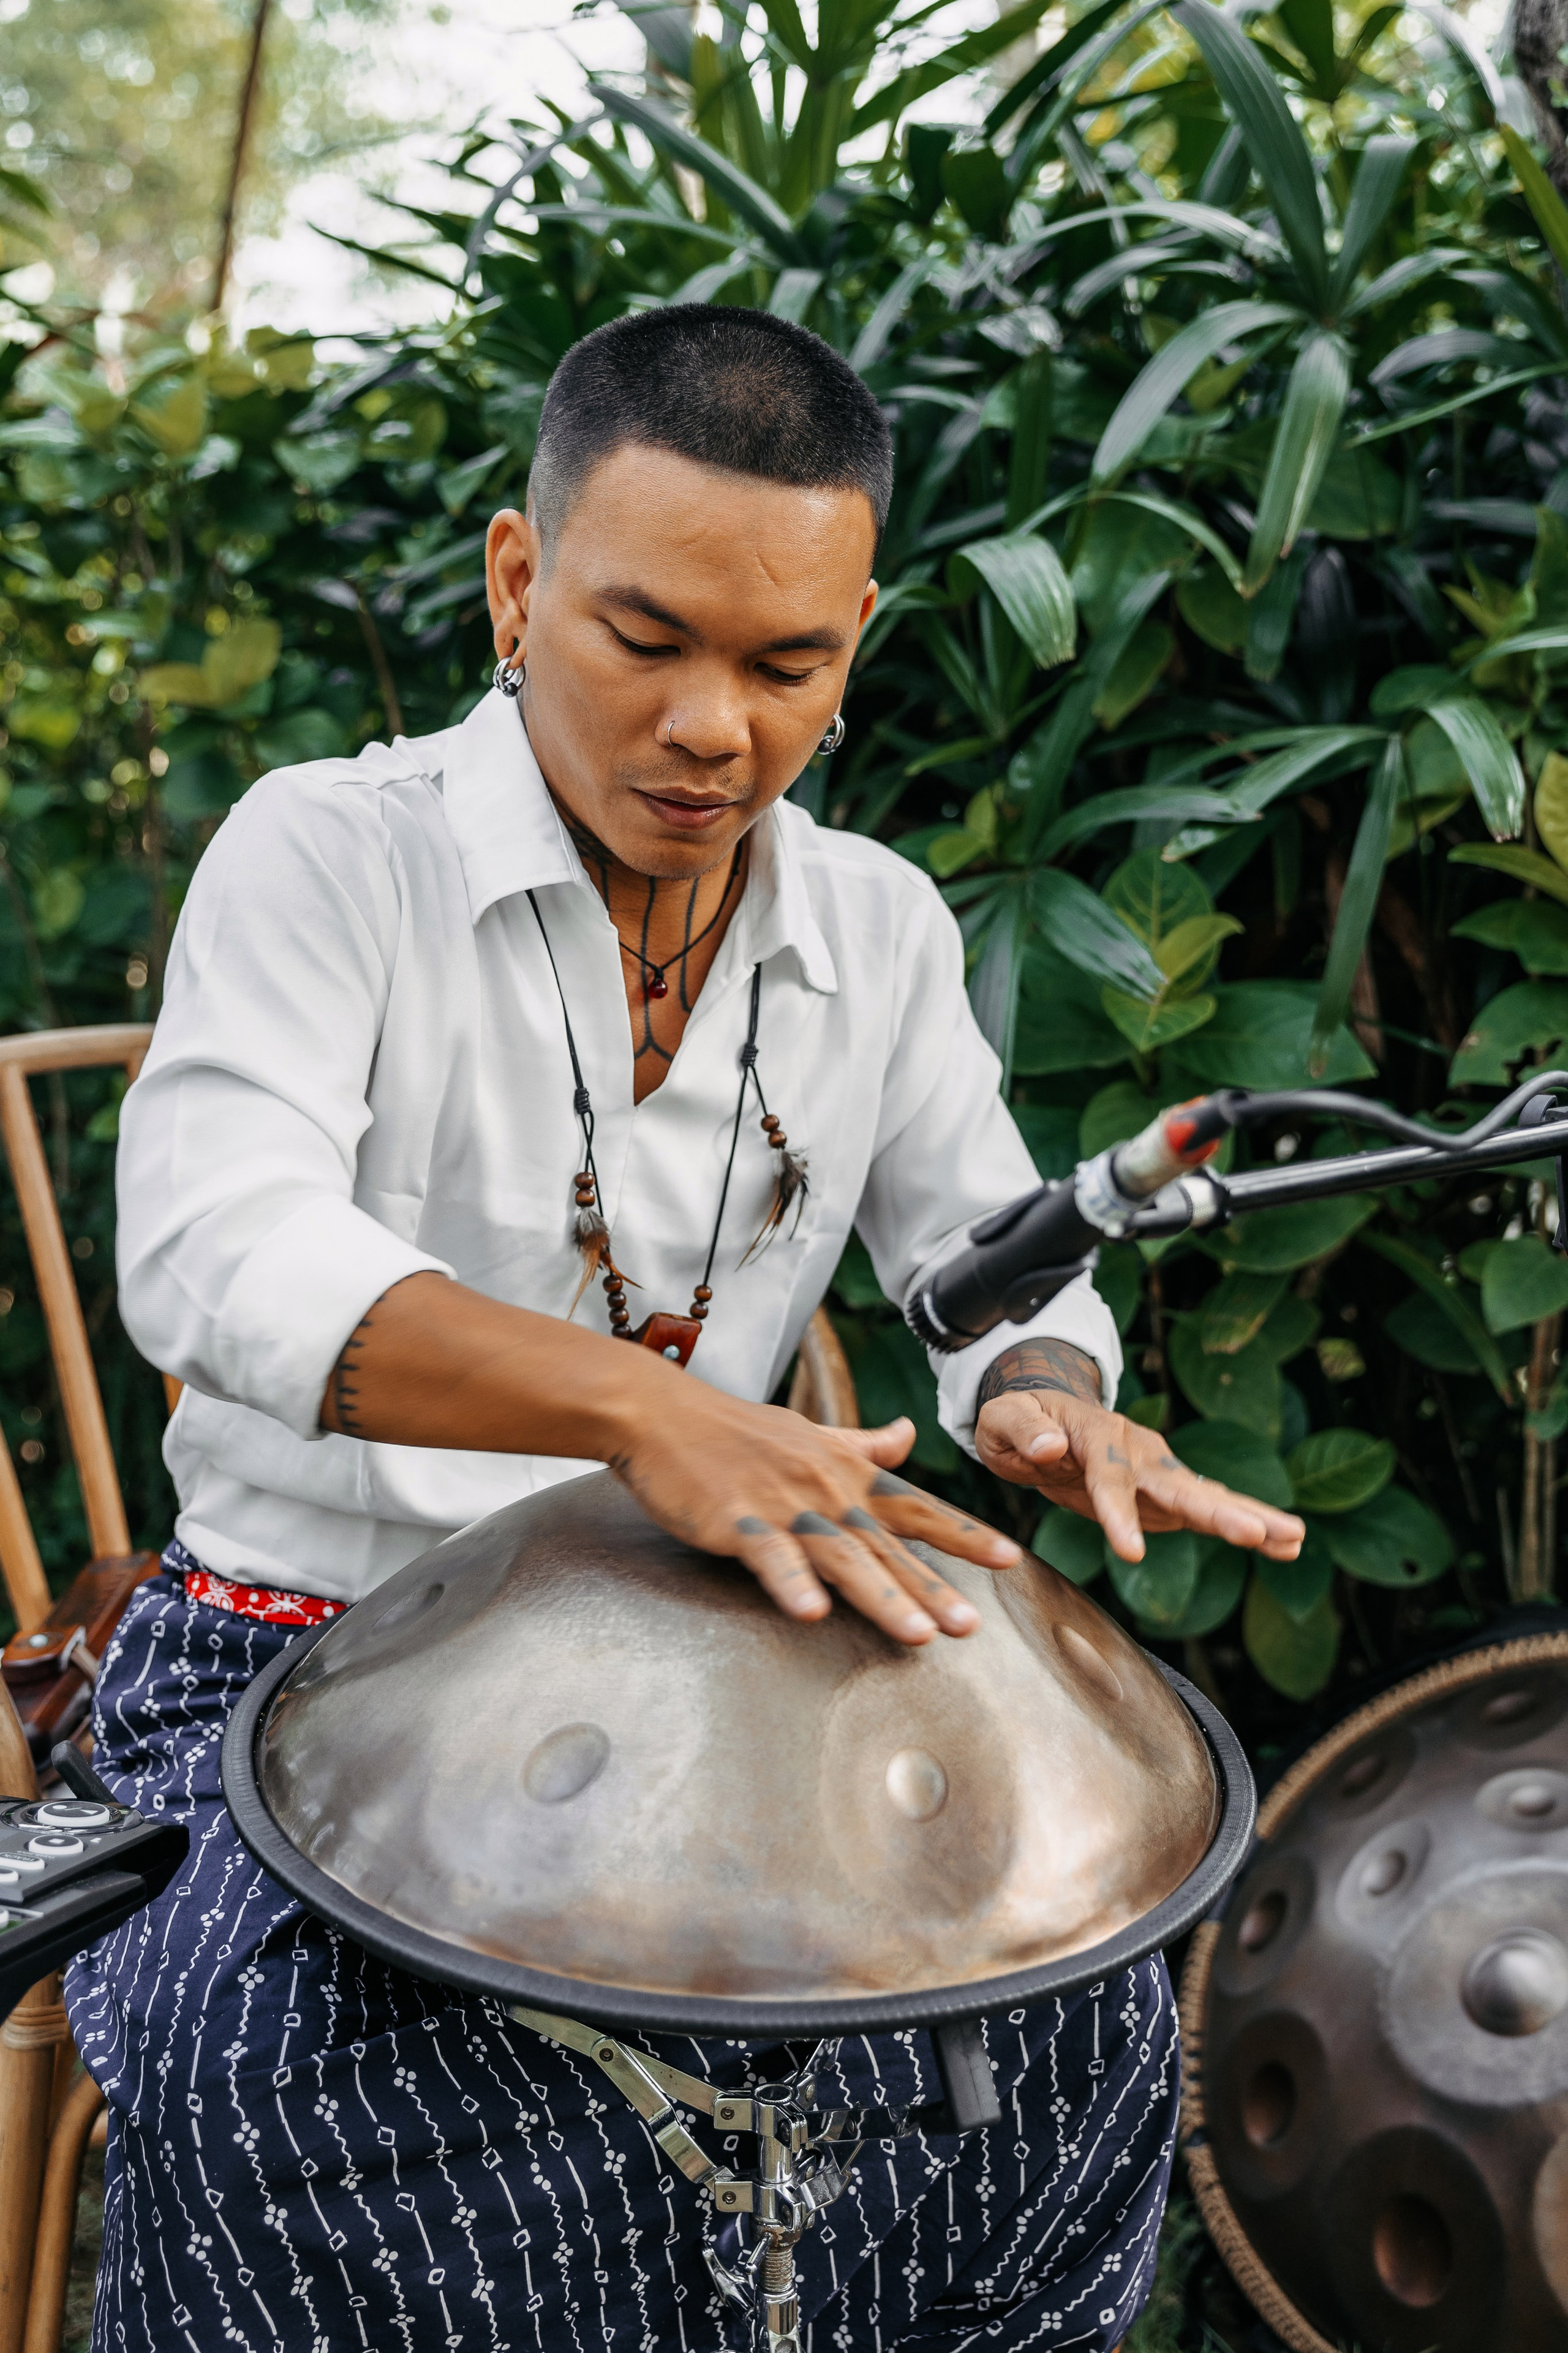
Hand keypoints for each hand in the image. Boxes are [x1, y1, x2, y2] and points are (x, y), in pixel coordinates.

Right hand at [608, 1395, 1023, 1645]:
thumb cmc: (736, 1430)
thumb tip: (908, 1435)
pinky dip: (792, 1583)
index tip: (1010, 1559)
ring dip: (881, 1596)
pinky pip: (771, 1556)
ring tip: (918, 1637)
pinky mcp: (738, 1520)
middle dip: (931, 1587)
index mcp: (846, 1475)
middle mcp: (826, 1491)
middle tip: (972, 1628)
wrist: (664, 1413)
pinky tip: (811, 1615)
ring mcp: (783, 1506)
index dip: (963, 1533)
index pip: (917, 1506)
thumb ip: (864, 1445)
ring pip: (842, 1556)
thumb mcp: (811, 1434)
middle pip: (888, 1545)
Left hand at [975, 1340, 1303, 1563]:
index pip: (1109, 1474)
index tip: (1130, 1552)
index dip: (1119, 1512)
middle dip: (1218, 1511)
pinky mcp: (1164, 1494)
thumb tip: (1048, 1447)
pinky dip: (1246, 1526)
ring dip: (1250, 1518)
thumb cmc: (1018, 1419)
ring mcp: (1157, 1471)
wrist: (1041, 1420)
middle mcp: (1138, 1450)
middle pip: (1179, 1483)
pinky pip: (1206, 1512)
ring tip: (1294, 1539)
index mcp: (1096, 1432)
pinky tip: (1284, 1545)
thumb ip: (1022, 1428)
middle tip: (1258, 1534)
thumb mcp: (1002, 1418)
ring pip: (1207, 1496)